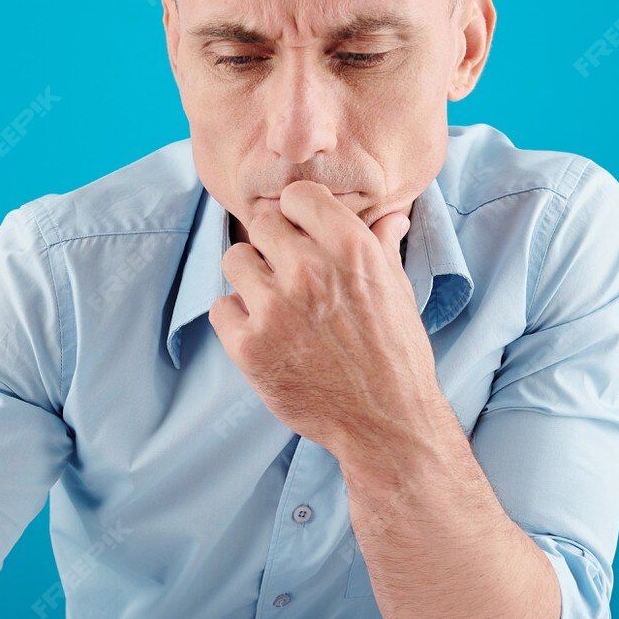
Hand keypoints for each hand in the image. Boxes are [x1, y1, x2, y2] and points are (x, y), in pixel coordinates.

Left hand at [208, 180, 438, 457]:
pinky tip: (266, 337)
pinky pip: (220, 308)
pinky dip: (237, 322)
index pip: (297, 195)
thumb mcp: (398, 292)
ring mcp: (275, 308)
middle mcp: (309, 271)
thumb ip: (381, 247)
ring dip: (251, 280)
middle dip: (273, 247)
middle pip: (261, 224)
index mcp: (350, 248)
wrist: (386, 423)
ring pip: (234, 260)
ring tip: (276, 308)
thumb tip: (390, 216)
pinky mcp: (249, 346)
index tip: (302, 235)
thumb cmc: (396, 355)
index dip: (298, 215)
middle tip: (289, 278)